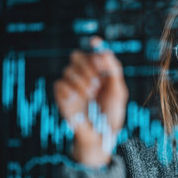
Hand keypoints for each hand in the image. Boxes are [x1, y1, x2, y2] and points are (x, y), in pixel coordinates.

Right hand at [54, 37, 127, 166]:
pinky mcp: (62, 97)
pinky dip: (69, 90)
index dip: (94, 46)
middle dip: (87, 66)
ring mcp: (72, 85)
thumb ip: (114, 71)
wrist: (101, 135)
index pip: (93, 52)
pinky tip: (78, 99)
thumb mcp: (118, 92)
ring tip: (91, 95)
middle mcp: (85, 75)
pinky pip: (59, 84)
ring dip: (81, 81)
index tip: (95, 43)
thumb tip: (105, 51)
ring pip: (68, 70)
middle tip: (97, 81)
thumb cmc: (112, 114)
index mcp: (100, 71)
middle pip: (76, 56)